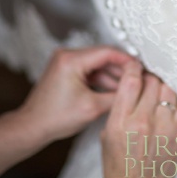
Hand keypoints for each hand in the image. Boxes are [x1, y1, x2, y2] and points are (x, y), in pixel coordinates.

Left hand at [12, 46, 134, 148]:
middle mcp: (66, 56)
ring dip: (113, 77)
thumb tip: (137, 89)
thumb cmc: (56, 117)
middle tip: (141, 80)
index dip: (128, 60)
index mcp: (71, 59)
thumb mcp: (93, 107)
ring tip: (132, 88)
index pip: (107, 52)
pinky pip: (88, 71)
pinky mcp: (65, 71)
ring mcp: (65, 62)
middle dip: (122, 69)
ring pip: (97, 65)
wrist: (33, 125)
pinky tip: (116, 92)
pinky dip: (101, 80)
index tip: (143, 68)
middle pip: (102, 57)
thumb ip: (118, 95)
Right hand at [102, 62, 176, 177]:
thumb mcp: (107, 131)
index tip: (134, 64)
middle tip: (145, 78)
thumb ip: (118, 108)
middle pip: (153, 82)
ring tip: (157, 90)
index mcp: (123, 120)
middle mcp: (145, 122)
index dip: (133, 67)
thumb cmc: (117, 164)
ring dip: (162, 88)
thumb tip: (130, 87)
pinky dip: (172, 105)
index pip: (131, 81)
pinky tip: (165, 109)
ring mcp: (166, 130)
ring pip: (169, 92)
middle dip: (148, 76)